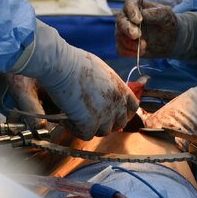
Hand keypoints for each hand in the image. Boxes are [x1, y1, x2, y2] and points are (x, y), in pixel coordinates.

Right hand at [13, 21, 136, 139]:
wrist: (63, 66)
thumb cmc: (78, 63)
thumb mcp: (102, 71)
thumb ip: (108, 86)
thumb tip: (104, 94)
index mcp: (121, 89)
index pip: (133, 108)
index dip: (123, 112)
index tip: (113, 112)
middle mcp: (117, 104)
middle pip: (119, 123)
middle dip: (106, 122)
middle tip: (91, 116)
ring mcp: (105, 116)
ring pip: (102, 131)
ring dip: (90, 126)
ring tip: (76, 115)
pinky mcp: (89, 125)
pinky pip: (85, 135)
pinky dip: (75, 129)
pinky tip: (66, 118)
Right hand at [116, 0, 196, 59]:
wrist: (171, 40)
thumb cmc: (168, 22)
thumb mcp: (166, 15)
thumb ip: (155, 13)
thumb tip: (143, 14)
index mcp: (136, 5)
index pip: (128, 5)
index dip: (132, 13)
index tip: (139, 20)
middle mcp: (127, 17)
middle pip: (120, 22)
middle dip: (127, 29)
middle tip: (136, 35)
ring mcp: (125, 32)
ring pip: (119, 37)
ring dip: (130, 43)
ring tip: (144, 46)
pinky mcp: (126, 45)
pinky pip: (121, 50)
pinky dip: (129, 52)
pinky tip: (140, 52)